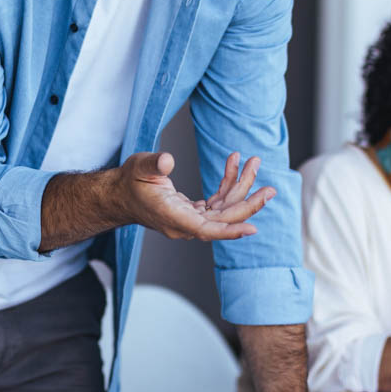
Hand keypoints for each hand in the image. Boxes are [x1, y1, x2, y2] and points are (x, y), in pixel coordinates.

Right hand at [116, 150, 274, 241]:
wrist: (120, 194)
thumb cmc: (128, 182)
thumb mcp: (139, 167)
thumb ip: (154, 165)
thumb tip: (167, 161)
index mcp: (173, 217)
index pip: (207, 229)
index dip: (230, 230)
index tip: (252, 228)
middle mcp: (185, 223)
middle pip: (223, 218)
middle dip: (248, 202)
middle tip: (270, 189)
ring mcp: (191, 219)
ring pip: (224, 208)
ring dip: (241, 186)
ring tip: (253, 163)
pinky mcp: (194, 212)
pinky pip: (218, 201)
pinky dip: (228, 183)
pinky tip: (234, 163)